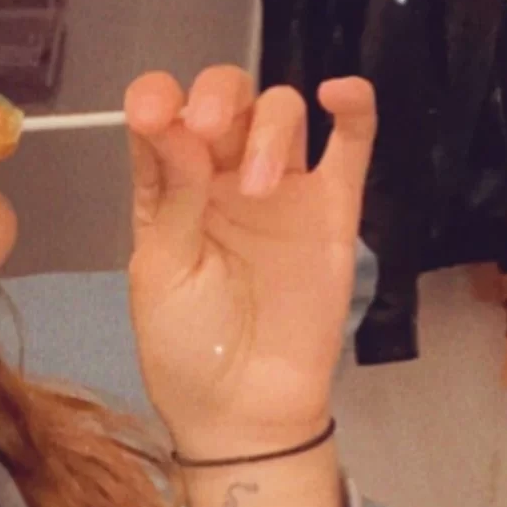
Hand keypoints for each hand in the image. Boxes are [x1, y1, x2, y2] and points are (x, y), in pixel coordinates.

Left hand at [123, 66, 376, 460]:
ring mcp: (283, 189)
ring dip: (269, 128)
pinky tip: (338, 94)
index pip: (163, 117)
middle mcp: (222, 178)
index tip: (153, 112)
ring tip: (260, 187)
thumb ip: (172, 195)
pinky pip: (351, 142)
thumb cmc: (187, 348)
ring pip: (282, 112)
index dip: (157, 99)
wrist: (244, 411)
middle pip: (227, 99)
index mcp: (169, 190)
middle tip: (209, 132)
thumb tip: (173, 120)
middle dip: (218, 98)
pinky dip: (353, 107)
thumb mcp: (162, 271)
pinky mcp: (333, 207)